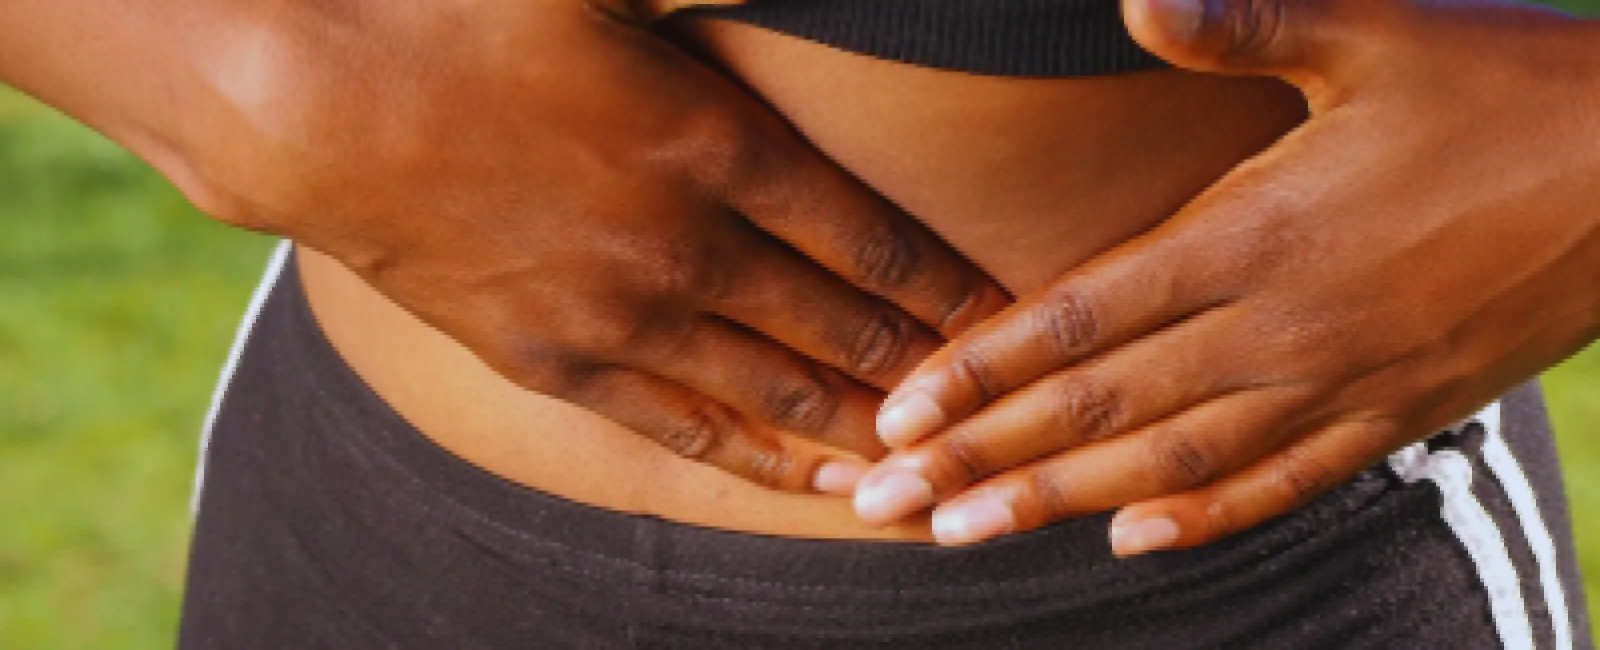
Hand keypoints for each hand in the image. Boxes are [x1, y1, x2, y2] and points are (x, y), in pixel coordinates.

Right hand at [85, 2, 1005, 489]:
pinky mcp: (557, 362)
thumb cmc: (463, 16)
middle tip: (992, 404)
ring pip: (780, 395)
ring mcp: (622, 316)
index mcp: (714, 142)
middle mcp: (686, 245)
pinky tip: (818, 485)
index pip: (874, 238)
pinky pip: (685, 430)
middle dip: (930, 370)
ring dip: (865, 428)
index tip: (1009, 316)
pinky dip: (761, 460)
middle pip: (845, 329)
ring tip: (930, 460)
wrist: (314, 100)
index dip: (953, 286)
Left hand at [851, 0, 1599, 549]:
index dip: (980, 371)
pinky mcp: (1400, 411)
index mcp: (1261, 228)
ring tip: (962, 536)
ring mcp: (1344, 380)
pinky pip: (1285, 482)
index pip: (1082, 315)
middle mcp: (1286, 323)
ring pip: (1172, 460)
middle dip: (983, 457)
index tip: (897, 417)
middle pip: (1101, 404)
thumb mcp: (1380, 30)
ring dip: (1058, 503)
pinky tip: (1133, 541)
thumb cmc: (1514, 87)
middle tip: (882, 503)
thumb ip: (1245, 21)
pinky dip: (1204, 517)